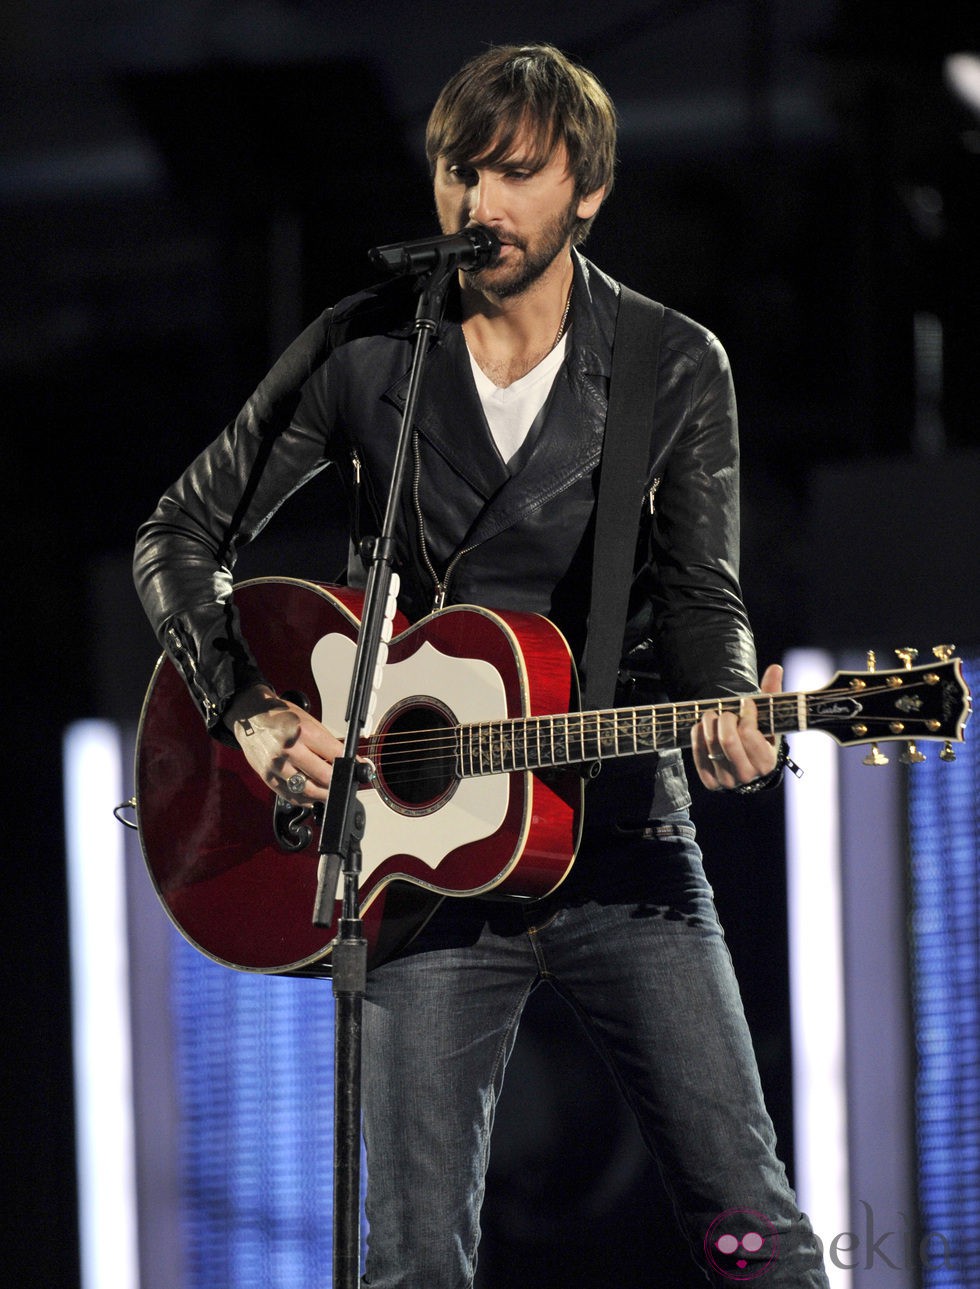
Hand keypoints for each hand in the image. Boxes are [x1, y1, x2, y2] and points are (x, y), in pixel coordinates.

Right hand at [229, 688, 342, 802]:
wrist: (249, 716)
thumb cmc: (279, 716)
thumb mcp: (309, 721)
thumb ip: (327, 742)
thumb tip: (347, 760)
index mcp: (303, 732)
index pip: (335, 755)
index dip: (351, 764)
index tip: (359, 769)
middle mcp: (289, 750)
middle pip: (324, 776)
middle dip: (339, 782)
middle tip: (346, 783)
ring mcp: (277, 766)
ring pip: (308, 791)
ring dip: (324, 795)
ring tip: (331, 791)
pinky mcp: (268, 778)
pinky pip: (291, 796)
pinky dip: (306, 799)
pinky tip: (313, 795)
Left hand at [692, 663, 782, 791]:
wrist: (747, 762)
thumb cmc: (760, 736)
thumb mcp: (769, 718)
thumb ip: (772, 693)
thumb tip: (775, 668)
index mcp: (767, 762)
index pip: (749, 733)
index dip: (746, 714)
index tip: (746, 703)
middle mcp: (748, 776)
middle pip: (728, 740)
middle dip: (725, 718)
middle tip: (726, 711)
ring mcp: (729, 781)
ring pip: (711, 745)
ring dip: (708, 723)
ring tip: (712, 714)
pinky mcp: (711, 782)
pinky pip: (698, 755)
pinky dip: (697, 736)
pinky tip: (702, 726)